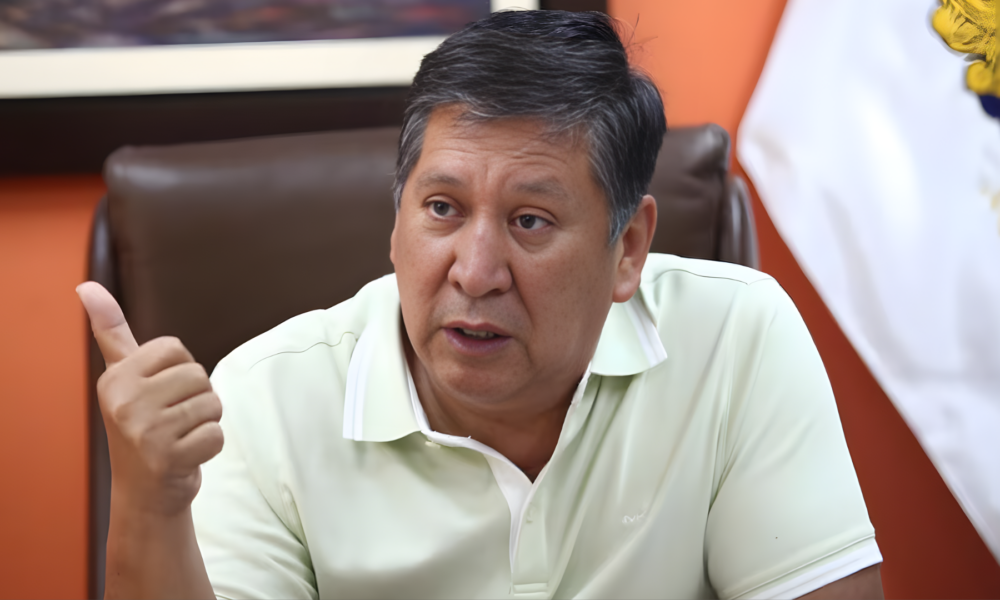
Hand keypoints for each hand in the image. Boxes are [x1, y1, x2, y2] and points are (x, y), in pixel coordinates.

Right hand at [78, 281, 222, 516]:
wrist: (144, 493)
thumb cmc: (141, 427)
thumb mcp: (123, 377)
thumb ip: (111, 332)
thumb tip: (87, 286)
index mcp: (115, 378)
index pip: (177, 348)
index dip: (180, 370)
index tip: (160, 394)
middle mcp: (124, 402)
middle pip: (199, 375)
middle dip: (197, 398)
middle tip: (173, 421)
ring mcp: (145, 432)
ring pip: (212, 403)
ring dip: (205, 422)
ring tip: (179, 437)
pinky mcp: (168, 458)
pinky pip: (217, 434)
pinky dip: (210, 446)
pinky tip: (186, 456)